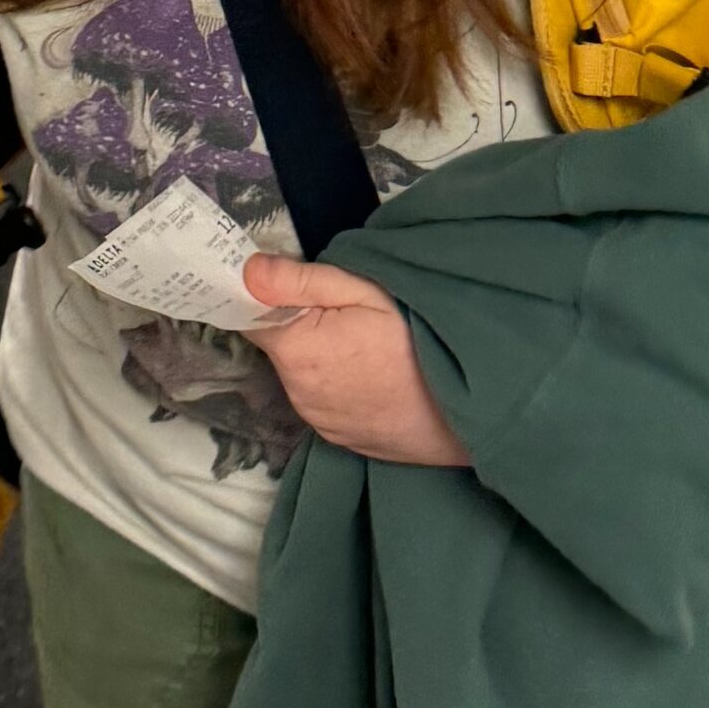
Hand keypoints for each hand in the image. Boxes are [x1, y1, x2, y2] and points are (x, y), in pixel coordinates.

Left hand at [241, 255, 471, 465]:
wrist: (461, 410)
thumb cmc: (418, 342)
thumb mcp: (364, 292)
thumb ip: (301, 281)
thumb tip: (247, 269)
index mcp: (296, 348)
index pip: (247, 316)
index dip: (261, 297)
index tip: (284, 285)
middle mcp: (296, 390)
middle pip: (278, 345)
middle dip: (298, 326)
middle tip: (345, 314)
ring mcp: (316, 419)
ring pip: (300, 375)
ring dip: (317, 358)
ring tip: (363, 347)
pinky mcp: (335, 438)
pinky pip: (321, 402)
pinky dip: (334, 386)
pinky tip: (369, 376)